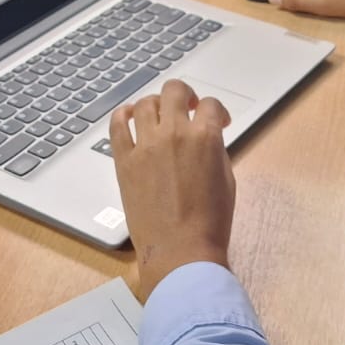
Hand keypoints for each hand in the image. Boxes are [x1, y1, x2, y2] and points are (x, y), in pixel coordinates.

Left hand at [110, 80, 234, 301]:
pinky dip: (123, 115)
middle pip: (175, 91)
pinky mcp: (124, 161)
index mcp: (205, 137)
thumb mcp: (227, 180)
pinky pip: (117, 126)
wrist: (180, 252)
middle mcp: (174, 134)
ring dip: (156, 104)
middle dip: (185, 95)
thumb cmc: (210, 222)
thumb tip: (207, 138)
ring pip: (146, 103)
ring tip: (160, 115)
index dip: (217, 110)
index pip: (210, 105)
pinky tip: (129, 116)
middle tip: (188, 107)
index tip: (218, 120)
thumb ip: (215, 150)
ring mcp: (145, 146)